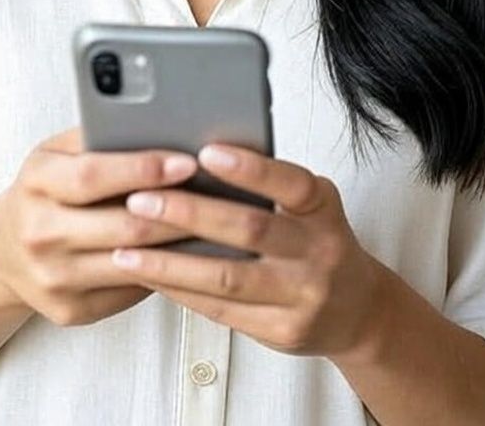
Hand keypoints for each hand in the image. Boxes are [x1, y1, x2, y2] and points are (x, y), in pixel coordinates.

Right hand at [0, 126, 199, 326]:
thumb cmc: (45, 191)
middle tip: (219, 194)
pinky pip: (130, 291)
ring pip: (133, 263)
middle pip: (122, 226)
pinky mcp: (71, 310)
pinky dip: (165, 272)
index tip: (186, 161)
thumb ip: (99, 137)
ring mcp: (54, 278)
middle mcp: (39, 233)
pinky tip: (191, 254)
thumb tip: (162, 122)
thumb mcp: (57, 153)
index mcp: (36, 183)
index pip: (93, 177)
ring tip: (215, 224)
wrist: (1, 252)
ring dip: (179, 244)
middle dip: (176, 209)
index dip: (143, 169)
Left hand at [109, 143, 383, 358]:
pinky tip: (150, 277)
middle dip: (189, 214)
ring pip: (228, 278)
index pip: (289, 183)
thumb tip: (197, 158)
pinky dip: (181, 292)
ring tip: (126, 248)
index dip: (250, 168)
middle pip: (249, 229)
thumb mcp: (311, 204)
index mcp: (322, 209)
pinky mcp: (282, 331)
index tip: (206, 152)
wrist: (359, 310)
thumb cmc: (318, 240)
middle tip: (140, 200)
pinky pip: (222, 311)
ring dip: (171, 263)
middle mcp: (318, 252)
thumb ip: (270, 186)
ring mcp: (302, 296)